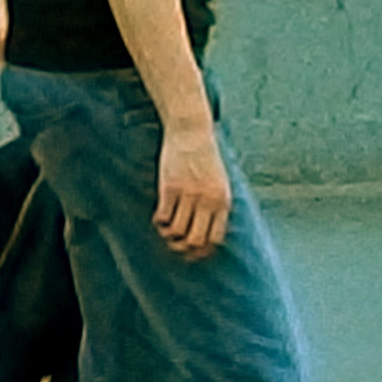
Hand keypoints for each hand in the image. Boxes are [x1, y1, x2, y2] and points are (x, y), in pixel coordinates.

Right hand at [152, 121, 230, 259]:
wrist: (191, 130)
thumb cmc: (205, 156)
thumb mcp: (219, 181)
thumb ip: (216, 203)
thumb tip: (209, 229)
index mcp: (223, 201)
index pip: (215, 238)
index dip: (203, 250)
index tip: (194, 252)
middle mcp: (207, 200)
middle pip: (196, 239)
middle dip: (185, 248)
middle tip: (176, 245)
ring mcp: (188, 194)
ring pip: (177, 230)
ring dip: (169, 235)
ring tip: (165, 230)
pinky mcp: (169, 187)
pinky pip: (163, 215)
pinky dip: (159, 222)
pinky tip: (159, 217)